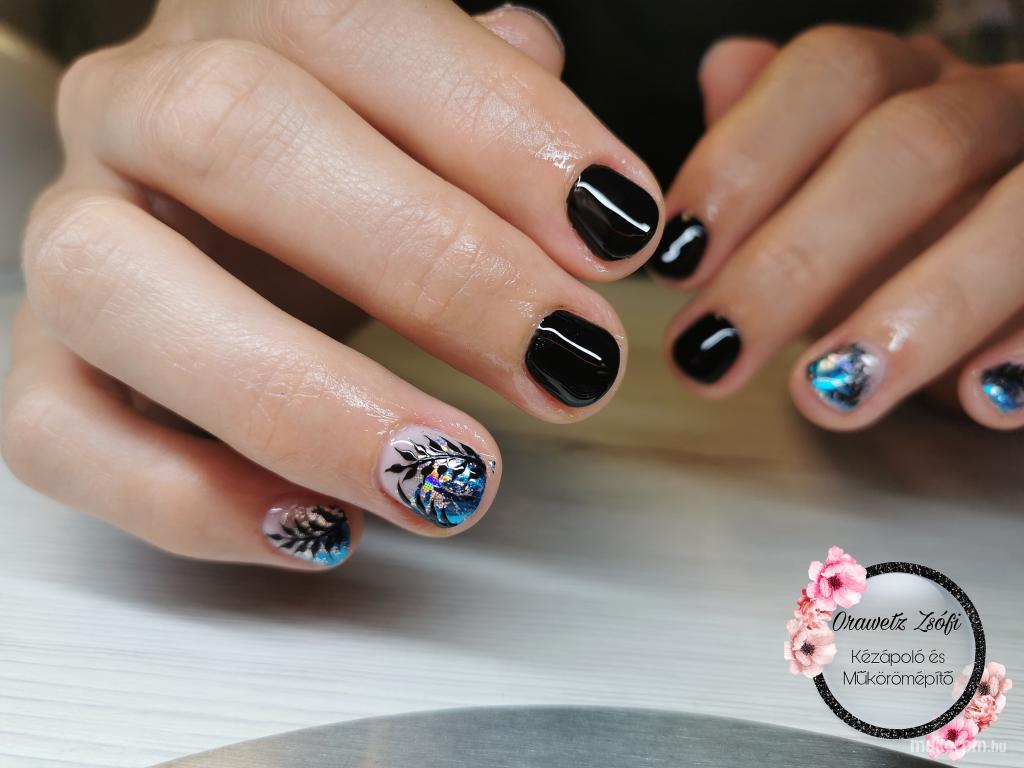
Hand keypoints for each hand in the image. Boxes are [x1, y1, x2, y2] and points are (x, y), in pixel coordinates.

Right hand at [1, 1, 663, 567]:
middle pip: (234, 135)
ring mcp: (75, 241)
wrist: (217, 215)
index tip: (618, 234)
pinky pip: (60, 433)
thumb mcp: (429, 114)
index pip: (355, 24)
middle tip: (568, 362)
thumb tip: (591, 190)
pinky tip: (327, 530)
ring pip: (118, 289)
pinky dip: (193, 499)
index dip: (498, 129)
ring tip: (453, 478)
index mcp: (248, 19)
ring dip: (303, 403)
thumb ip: (500, 118)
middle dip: (429, 264)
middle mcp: (138, 111)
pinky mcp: (43, 369)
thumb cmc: (347, 163)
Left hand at [651, 27, 1023, 430]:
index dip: (745, 160)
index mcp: (913, 84)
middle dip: (798, 259)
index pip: (833, 74)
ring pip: (1019, 216)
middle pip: (910, 146)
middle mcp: (998, 111)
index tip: (675, 257)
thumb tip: (725, 66)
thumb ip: (776, 143)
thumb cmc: (910, 236)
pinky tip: (978, 400)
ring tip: (826, 395)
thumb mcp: (831, 192)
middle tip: (711, 355)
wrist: (1014, 285)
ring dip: (919, 309)